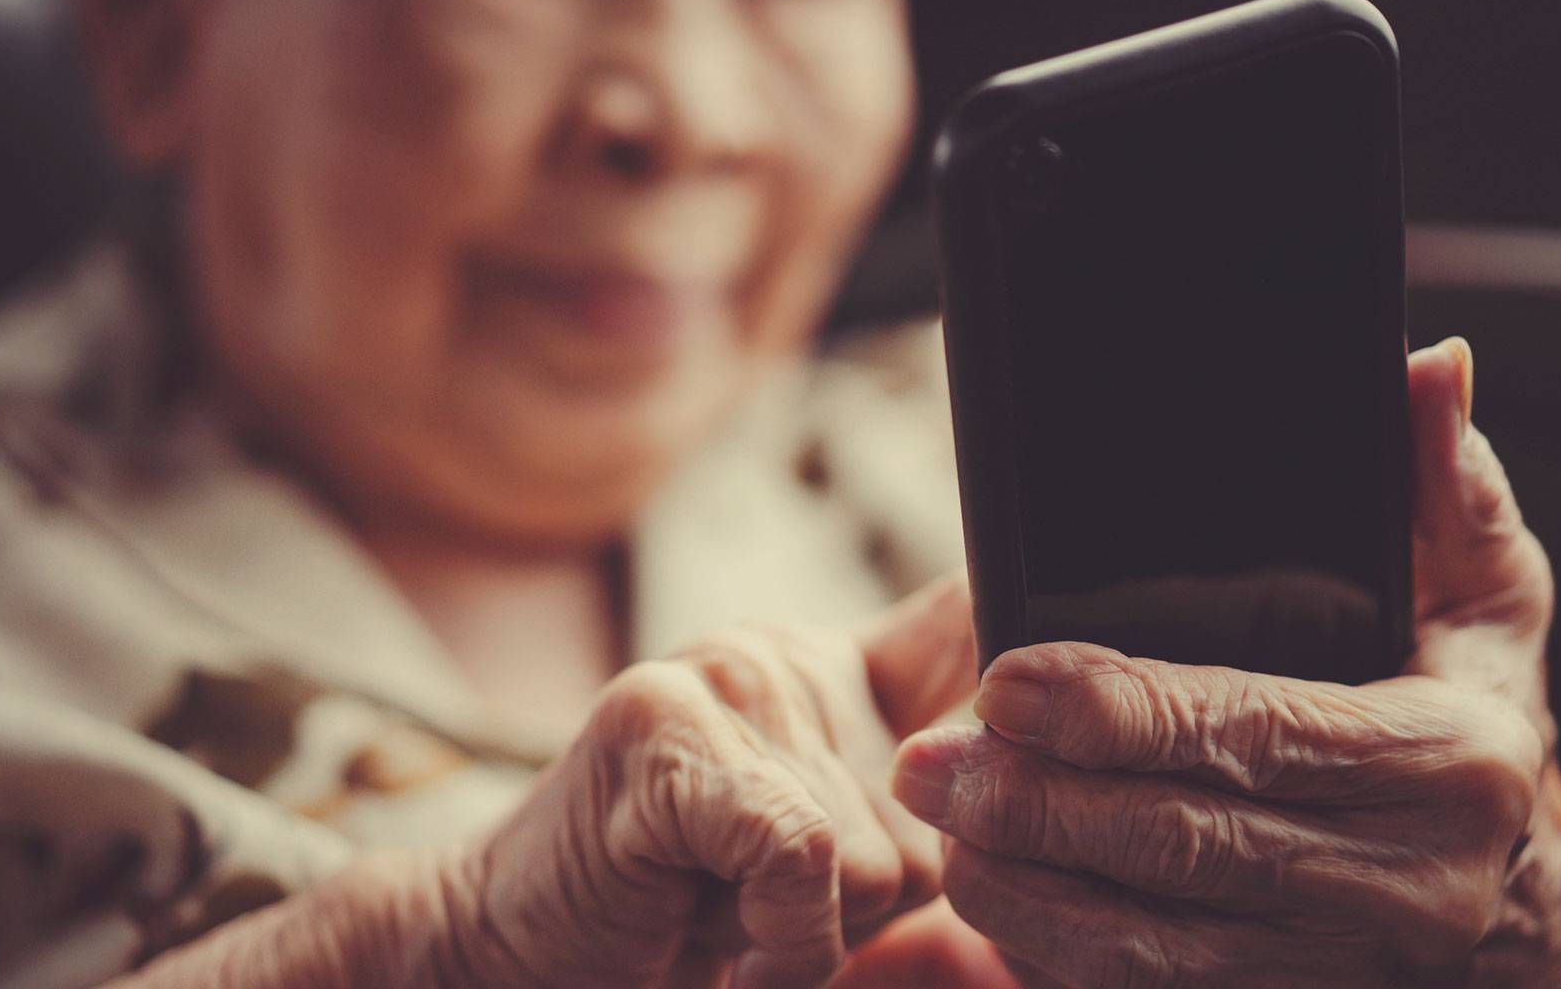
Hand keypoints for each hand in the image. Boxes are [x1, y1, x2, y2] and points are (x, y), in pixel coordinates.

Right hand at [442, 574, 978, 987]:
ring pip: (879, 846)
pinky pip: (803, 856)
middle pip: (943, 805)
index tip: (1044, 704)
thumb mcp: (826, 861)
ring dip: (817, 928)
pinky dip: (778, 933)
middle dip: (879, 901)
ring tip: (730, 912)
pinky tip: (716, 930)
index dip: (1030, 664)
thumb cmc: (683, 911)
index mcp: (834, 665)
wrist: (516, 948)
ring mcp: (722, 675)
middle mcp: (785, 651)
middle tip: (769, 904)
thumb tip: (1027, 771)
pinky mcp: (666, 730)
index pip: (970, 613)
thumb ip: (919, 810)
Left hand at [890, 339, 1560, 986]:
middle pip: (1188, 847)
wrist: (1535, 902)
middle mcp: (1405, 885)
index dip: (1124, 711)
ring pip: (1160, 948)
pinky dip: (1065, 954)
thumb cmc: (1482, 717)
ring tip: (939, 827)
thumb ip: (1444, 481)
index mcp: (1445, 763)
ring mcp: (1345, 966)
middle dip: (1040, 803)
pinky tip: (994, 895)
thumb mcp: (1490, 596)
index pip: (1258, 731)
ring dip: (1031, 889)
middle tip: (926, 761)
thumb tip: (1427, 363)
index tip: (1008, 680)